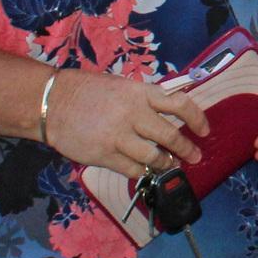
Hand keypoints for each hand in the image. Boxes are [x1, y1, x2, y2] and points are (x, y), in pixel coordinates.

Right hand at [44, 69, 208, 179]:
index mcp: (142, 93)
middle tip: (194, 156)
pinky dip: (143, 171)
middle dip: (186, 149)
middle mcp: (135, 114)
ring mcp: (120, 136)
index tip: (204, 130)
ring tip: (170, 165)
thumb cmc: (87, 91)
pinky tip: (146, 170)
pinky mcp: (105, 155)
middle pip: (171, 135)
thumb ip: (145, 99)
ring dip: (166, 163)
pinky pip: (133, 169)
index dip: (197, 119)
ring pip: (154, 156)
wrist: (52, 102)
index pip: (180, 104)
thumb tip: (168, 113)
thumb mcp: (122, 86)